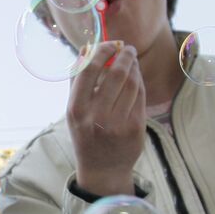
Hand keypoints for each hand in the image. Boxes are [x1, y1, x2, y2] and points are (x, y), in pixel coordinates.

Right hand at [68, 42, 144, 196]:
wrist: (103, 169)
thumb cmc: (86, 134)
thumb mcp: (74, 111)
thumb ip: (77, 81)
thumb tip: (85, 49)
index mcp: (76, 110)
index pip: (89, 71)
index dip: (102, 52)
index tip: (110, 44)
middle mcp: (96, 117)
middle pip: (115, 74)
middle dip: (124, 56)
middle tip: (128, 48)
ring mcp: (118, 123)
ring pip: (131, 83)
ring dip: (134, 67)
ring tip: (132, 61)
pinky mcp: (135, 128)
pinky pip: (140, 96)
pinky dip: (139, 82)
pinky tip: (136, 78)